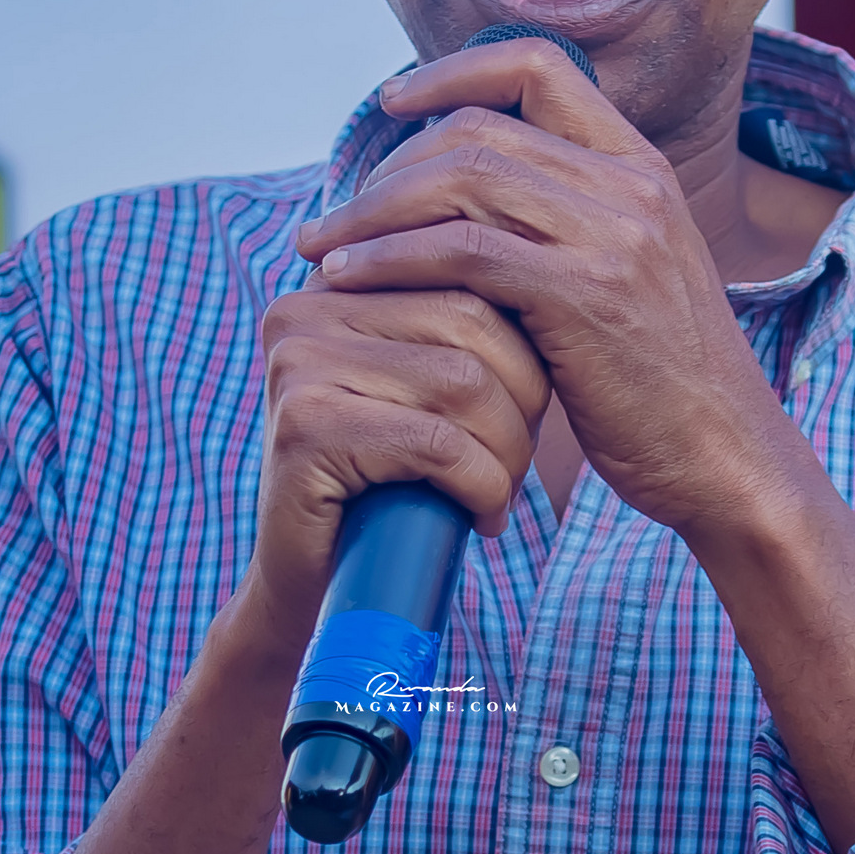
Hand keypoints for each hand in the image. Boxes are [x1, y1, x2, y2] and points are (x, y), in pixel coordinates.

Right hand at [252, 275, 550, 646]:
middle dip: (524, 398)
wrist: (320, 586)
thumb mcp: (430, 388)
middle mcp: (307, 307)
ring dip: (507, 452)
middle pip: (473, 318)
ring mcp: (298, 363)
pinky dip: (482, 485)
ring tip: (498, 492)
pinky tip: (481, 516)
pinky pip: (436, 441)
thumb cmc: (395, 483)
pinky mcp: (305, 427)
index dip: (524, 342)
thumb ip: (464, 323)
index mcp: (340, 280)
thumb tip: (556, 269)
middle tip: (519, 460)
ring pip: (463, 380)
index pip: (468, 268)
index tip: (530, 407)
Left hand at [297, 42, 798, 546]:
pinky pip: (462, 250)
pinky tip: (352, 280)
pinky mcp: (583, 295)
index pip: (538, 66)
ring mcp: (612, 236)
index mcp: (640, 167)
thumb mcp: (625, 277)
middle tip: (335, 217)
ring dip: (373, 210)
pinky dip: (393, 258)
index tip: (392, 105)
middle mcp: (631, 185)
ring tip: (322, 249)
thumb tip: (459, 202)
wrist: (726, 456)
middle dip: (387, 166)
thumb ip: (563, 224)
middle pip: (478, 128)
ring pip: (461, 179)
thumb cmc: (659, 383)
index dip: (454, 72)